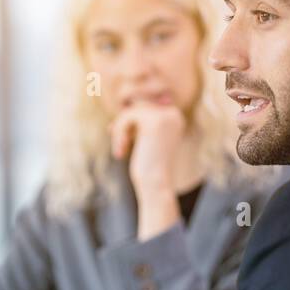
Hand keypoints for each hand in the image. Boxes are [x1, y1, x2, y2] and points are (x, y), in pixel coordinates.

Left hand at [110, 106, 186, 239]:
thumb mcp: (144, 141)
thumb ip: (138, 122)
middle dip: (123, 123)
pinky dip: (119, 134)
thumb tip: (125, 103)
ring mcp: (165, 116)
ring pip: (131, 110)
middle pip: (138, 105)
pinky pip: (127, 117)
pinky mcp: (153, 121)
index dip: (129, 118)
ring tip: (119, 150)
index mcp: (174, 118)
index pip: (145, 105)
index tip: (116, 132)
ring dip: (120, 129)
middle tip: (114, 139)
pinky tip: (120, 153)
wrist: (156, 186)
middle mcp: (173, 114)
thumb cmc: (149, 168)